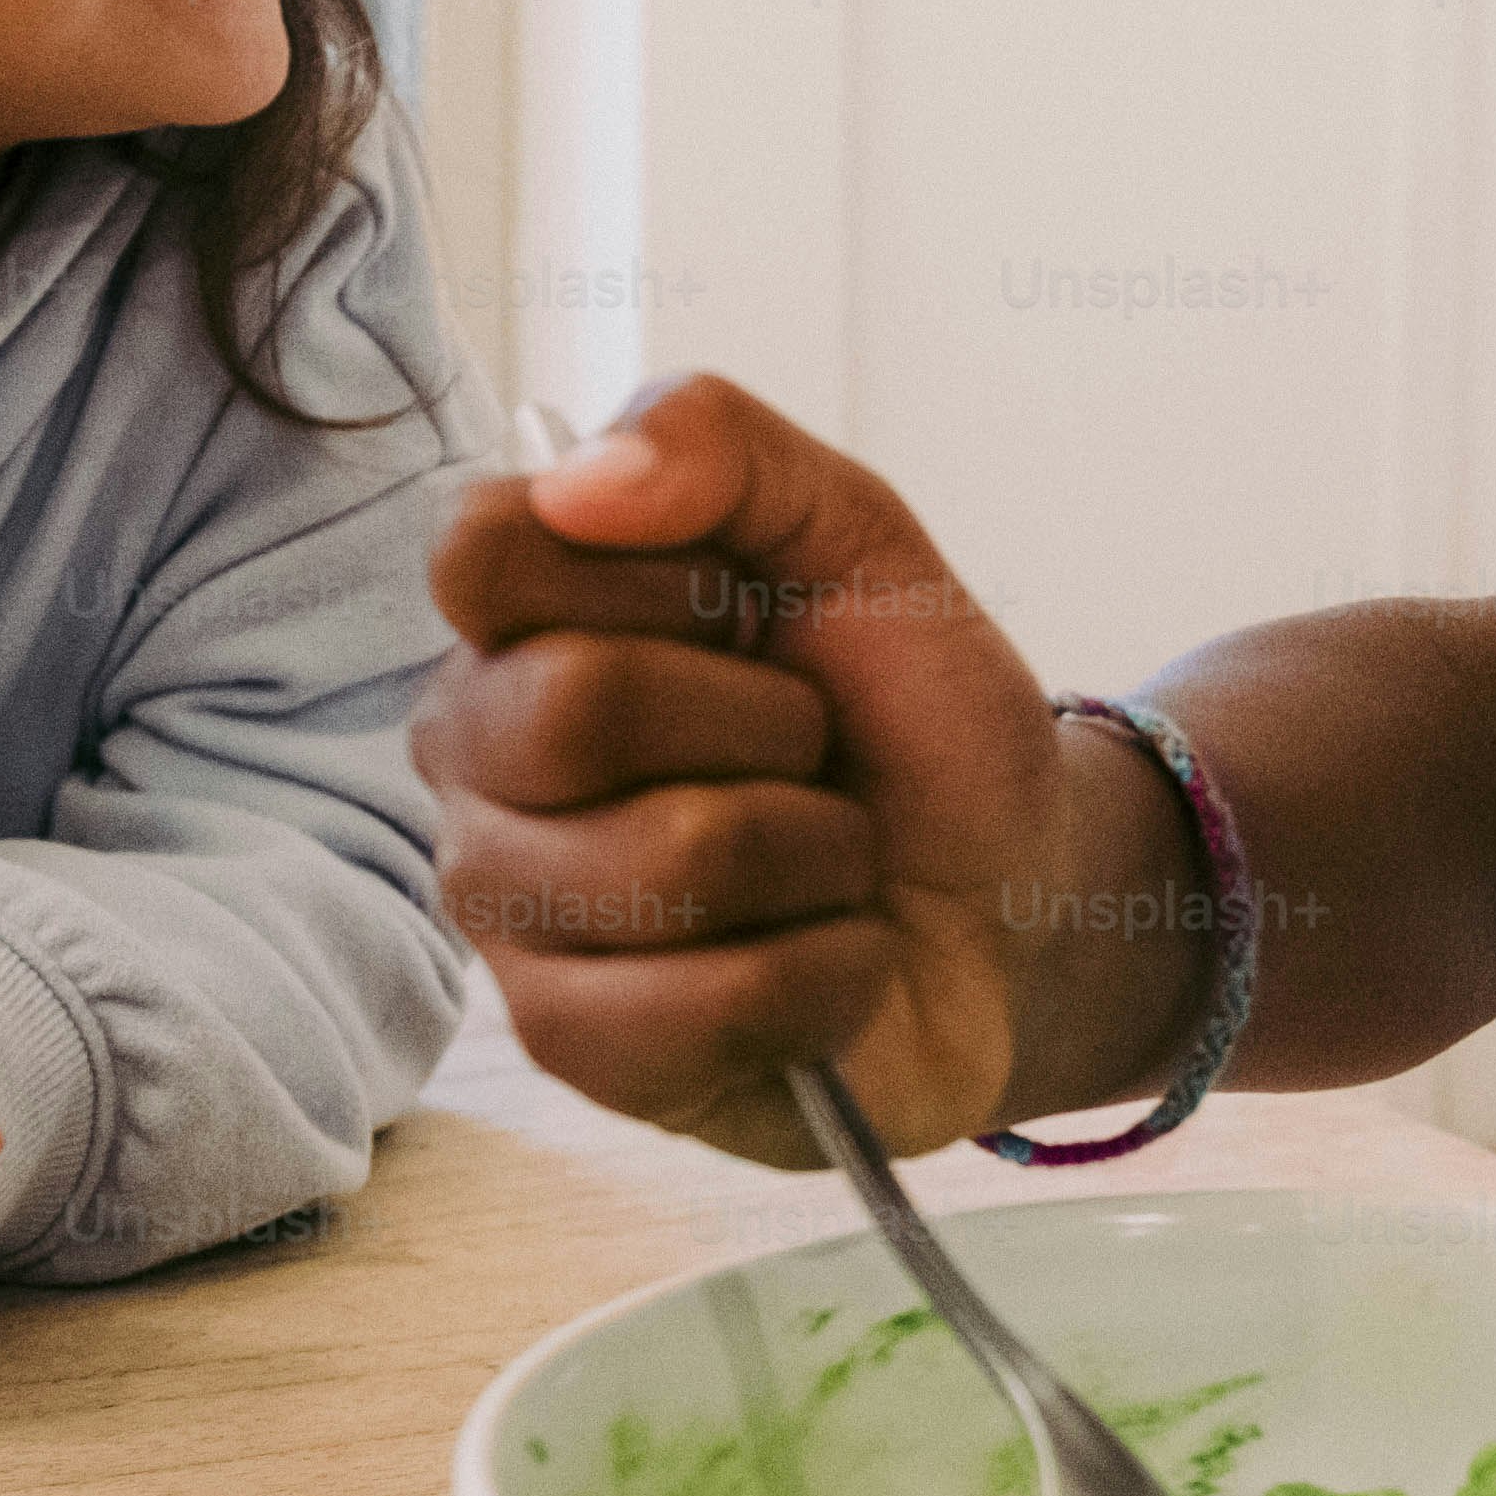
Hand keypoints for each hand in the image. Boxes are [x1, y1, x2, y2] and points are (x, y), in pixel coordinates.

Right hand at [418, 375, 1084, 1161]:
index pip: (483, 548)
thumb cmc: (906, 721)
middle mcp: (475, 765)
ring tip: (827, 861)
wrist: (1020, 899)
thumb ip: (723, 445)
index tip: (741, 610)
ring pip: (665, 861)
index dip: (652, 573)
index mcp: (516, 623)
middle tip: (810, 749)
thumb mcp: (857, 538)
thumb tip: (580, 477)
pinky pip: (707, 1005)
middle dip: (770, 721)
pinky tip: (832, 963)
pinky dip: (829, 973)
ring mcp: (512, 915)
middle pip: (577, 705)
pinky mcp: (576, 1050)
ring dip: (818, 853)